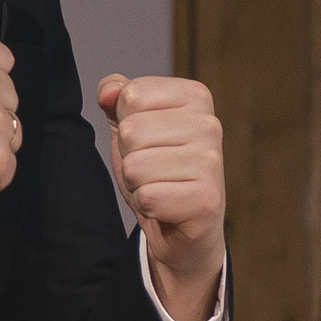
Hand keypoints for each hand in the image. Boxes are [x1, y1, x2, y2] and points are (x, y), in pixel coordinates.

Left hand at [96, 73, 225, 320]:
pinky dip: (147, 206)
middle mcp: (209, 124)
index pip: (131, 95)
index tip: (149, 141)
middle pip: (131, 131)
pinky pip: (148, 197)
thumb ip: (117, 98)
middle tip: (153, 170)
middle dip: (130, 157)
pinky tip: (166, 208)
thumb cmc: (158, 169)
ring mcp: (212, 162)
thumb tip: (108, 91)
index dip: (126, 123)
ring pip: (136, 166)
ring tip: (159, 187)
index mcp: (196, 96)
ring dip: (137, 184)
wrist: (182, 228)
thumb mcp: (131, 126)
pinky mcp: (207, 200)